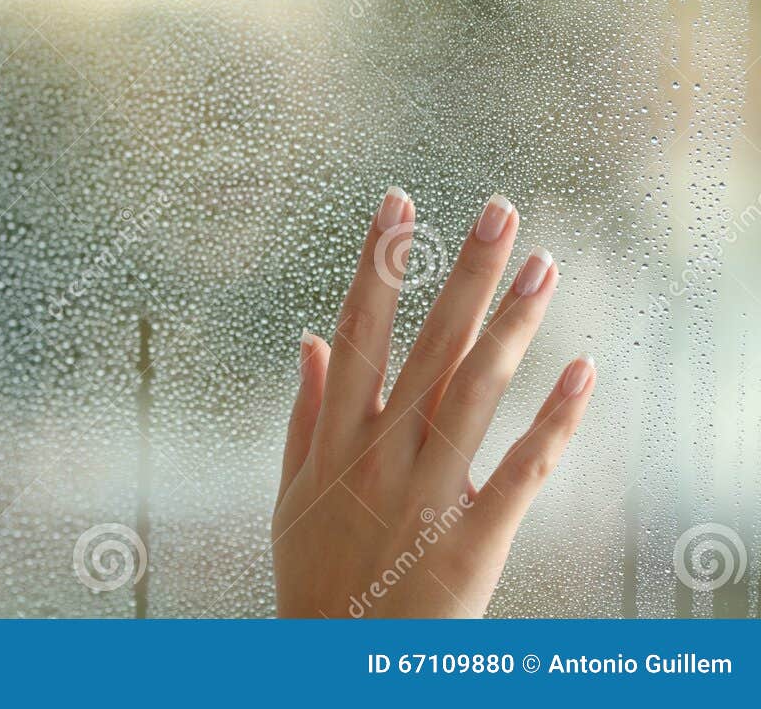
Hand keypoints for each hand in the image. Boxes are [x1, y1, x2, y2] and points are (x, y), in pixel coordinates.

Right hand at [272, 187, 594, 617]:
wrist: (343, 666)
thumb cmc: (315, 576)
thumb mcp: (292, 493)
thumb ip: (303, 412)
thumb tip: (308, 340)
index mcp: (334, 438)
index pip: (357, 332)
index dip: (377, 268)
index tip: (398, 209)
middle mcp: (381, 454)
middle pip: (429, 347)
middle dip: (465, 275)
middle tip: (500, 212)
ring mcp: (428, 493)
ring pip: (475, 392)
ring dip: (513, 325)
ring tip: (545, 265)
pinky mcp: (474, 535)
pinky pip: (522, 469)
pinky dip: (555, 419)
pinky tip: (581, 369)